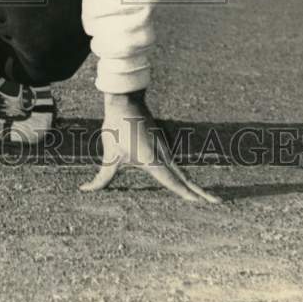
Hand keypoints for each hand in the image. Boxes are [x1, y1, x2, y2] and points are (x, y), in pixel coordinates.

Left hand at [80, 91, 220, 203]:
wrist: (125, 99)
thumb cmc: (116, 126)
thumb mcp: (109, 155)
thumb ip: (101, 178)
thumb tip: (84, 190)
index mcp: (152, 159)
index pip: (173, 181)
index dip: (188, 193)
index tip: (203, 202)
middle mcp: (163, 153)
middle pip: (184, 177)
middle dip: (200, 191)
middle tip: (218, 201)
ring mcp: (165, 146)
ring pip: (180, 170)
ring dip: (191, 183)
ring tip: (203, 196)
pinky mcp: (162, 141)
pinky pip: (174, 162)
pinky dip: (181, 173)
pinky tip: (184, 180)